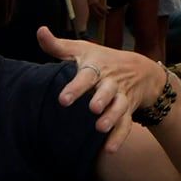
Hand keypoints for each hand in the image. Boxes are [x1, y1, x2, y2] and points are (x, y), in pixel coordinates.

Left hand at [42, 28, 167, 153]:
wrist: (141, 70)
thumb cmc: (103, 60)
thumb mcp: (83, 50)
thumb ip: (59, 46)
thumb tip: (40, 31)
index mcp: (97, 67)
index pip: (87, 75)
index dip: (76, 86)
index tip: (63, 100)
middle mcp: (111, 82)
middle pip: (108, 90)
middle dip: (102, 98)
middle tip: (93, 108)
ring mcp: (121, 97)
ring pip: (119, 107)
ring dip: (112, 117)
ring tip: (101, 128)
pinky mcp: (128, 110)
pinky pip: (125, 125)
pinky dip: (119, 137)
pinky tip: (110, 150)